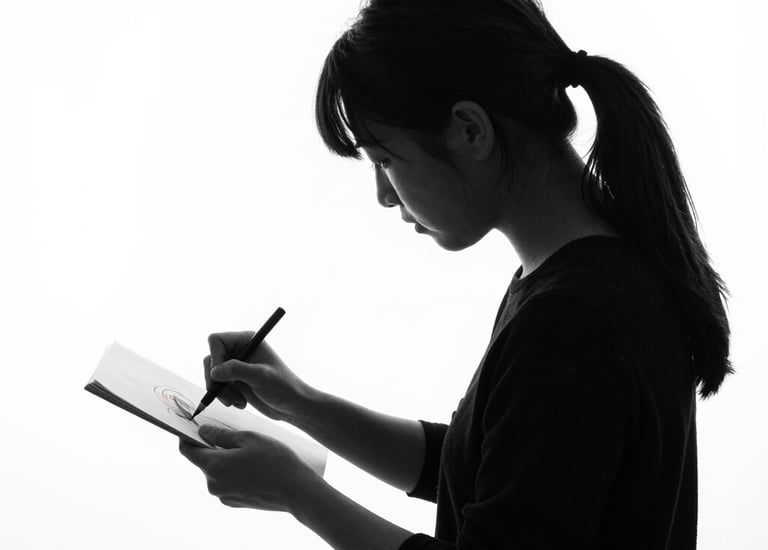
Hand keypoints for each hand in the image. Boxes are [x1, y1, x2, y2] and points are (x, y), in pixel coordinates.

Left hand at [179, 425, 317, 512]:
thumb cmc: (275, 460)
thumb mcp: (249, 438)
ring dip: (225, 459)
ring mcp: (224, 496)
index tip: (192, 426)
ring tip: (247, 449)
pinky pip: (227, 482)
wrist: (296, 491)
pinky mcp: (234, 502)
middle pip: (203, 460)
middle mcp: (214, 484)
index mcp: (214, 466)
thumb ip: (222, 435)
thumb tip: (202, 431)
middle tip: (232, 433)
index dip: (186, 436)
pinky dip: (233, 472)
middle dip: (212, 446)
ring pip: (217, 471)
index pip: (187, 450)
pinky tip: (252, 465)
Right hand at [205, 332, 315, 422]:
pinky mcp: (235, 380)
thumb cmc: (283, 387)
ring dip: (221, 391)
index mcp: (247, 340)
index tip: (220, 375)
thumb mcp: (261, 377)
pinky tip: (240, 403)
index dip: (215, 357)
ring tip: (237, 402)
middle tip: (224, 395)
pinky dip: (225, 397)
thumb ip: (237, 370)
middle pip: (210, 359)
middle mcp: (240, 350)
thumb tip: (214, 371)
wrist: (292, 405)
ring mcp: (236, 366)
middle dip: (215, 380)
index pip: (216, 340)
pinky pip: (217, 387)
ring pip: (211, 375)